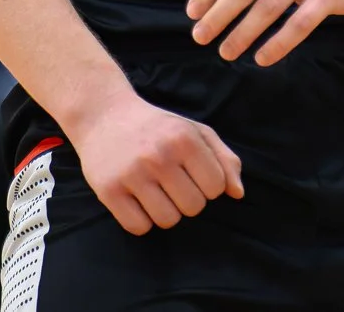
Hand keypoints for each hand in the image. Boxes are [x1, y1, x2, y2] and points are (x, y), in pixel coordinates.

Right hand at [65, 88, 243, 235]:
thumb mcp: (195, 132)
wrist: (104, 115)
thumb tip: (238, 193)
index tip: (194, 176)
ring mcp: (132, 174)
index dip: (208, 186)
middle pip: (193, 207)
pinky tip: (137, 201)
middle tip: (173, 184)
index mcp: (185, 139)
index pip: (216, 187)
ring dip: (165, 212)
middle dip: (188, 200)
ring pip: (167, 220)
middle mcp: (160, 155)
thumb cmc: (158, 127)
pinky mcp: (109, 190)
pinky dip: (142, 221)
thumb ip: (224, 159)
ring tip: (155, 192)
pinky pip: (138, 227)